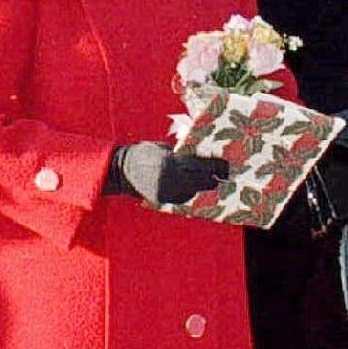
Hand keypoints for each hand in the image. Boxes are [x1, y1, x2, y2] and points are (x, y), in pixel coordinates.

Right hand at [105, 143, 231, 206]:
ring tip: (200, 178)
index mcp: (173, 161)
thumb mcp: (164, 148)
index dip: (218, 167)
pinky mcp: (162, 200)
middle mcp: (172, 178)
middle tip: (220, 175)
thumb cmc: (144, 153)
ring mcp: (167, 191)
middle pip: (203, 182)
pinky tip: (185, 185)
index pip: (203, 165)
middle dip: (213, 178)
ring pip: (194, 191)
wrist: (120, 170)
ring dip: (198, 185)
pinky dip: (187, 191)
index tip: (227, 168)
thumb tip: (205, 157)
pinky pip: (183, 197)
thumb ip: (183, 154)